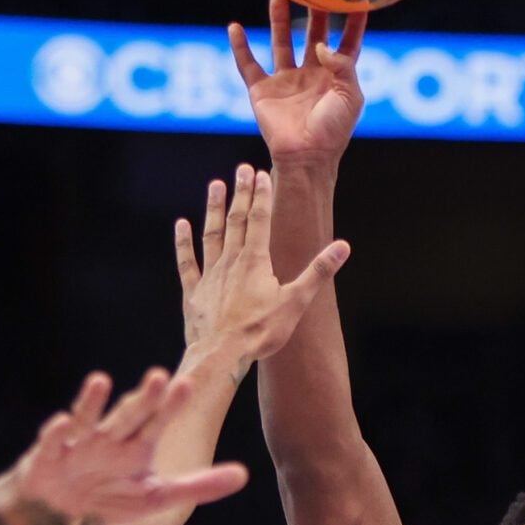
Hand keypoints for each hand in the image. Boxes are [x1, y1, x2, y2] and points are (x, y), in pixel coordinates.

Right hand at [3, 369, 247, 523]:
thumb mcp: (156, 496)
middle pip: (128, 417)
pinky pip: (51, 445)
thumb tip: (243, 475)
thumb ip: (198, 485)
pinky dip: (56, 434)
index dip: (169, 406)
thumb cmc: (106, 498)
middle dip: (142, 400)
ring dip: (92, 402)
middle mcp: (108, 441)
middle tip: (159, 376)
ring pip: (88, 421)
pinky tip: (61, 422)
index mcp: (135, 448)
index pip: (157, 423)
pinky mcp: (46, 459)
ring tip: (101, 380)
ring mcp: (76, 447)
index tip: (186, 385)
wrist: (56, 516)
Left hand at [176, 165, 350, 364]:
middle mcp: (231, 262)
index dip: (261, 195)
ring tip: (215, 185)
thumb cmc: (260, 332)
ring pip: (212, 234)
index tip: (261, 173)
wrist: (221, 355)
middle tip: (242, 169)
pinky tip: (181, 225)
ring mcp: (210, 276)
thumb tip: (342, 246)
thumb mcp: (296, 302)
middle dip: (240, 193)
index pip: (259, 220)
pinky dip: (184, 243)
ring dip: (214, 209)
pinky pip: (187, 262)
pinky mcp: (194, 293)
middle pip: (236, 220)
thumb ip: (318, 272)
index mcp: (255, 261)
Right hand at [228, 0, 366, 164]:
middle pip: (313, 35)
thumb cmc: (334, 131)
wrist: (306, 157)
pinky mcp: (262, 90)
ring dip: (279, 19)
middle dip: (314, 13)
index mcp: (336, 77)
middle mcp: (311, 74)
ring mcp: (285, 81)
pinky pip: (248, 64)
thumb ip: (342, 65)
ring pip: (281, 42)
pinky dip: (240, 46)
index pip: (347, 43)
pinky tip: (234, 27)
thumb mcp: (350, 96)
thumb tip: (321, 44)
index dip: (353, 23)